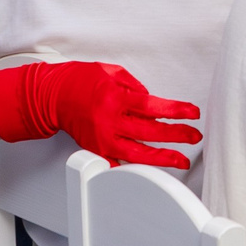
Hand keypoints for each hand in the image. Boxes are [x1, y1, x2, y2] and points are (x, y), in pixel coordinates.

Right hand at [0, 61, 202, 169]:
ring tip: (181, 159)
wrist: (51, 96)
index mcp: (115, 99)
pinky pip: (117, 164)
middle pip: (150, 132)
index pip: (153, 106)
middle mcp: (109, 121)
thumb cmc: (79, 81)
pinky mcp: (95, 150)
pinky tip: (152, 174)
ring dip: (162, 158)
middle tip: (194, 136)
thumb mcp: (111, 72)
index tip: (193, 112)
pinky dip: (135, 170)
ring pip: (137, 154)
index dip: (176, 110)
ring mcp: (101, 139)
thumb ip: (135, 86)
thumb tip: (153, 103)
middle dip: (177, 135)